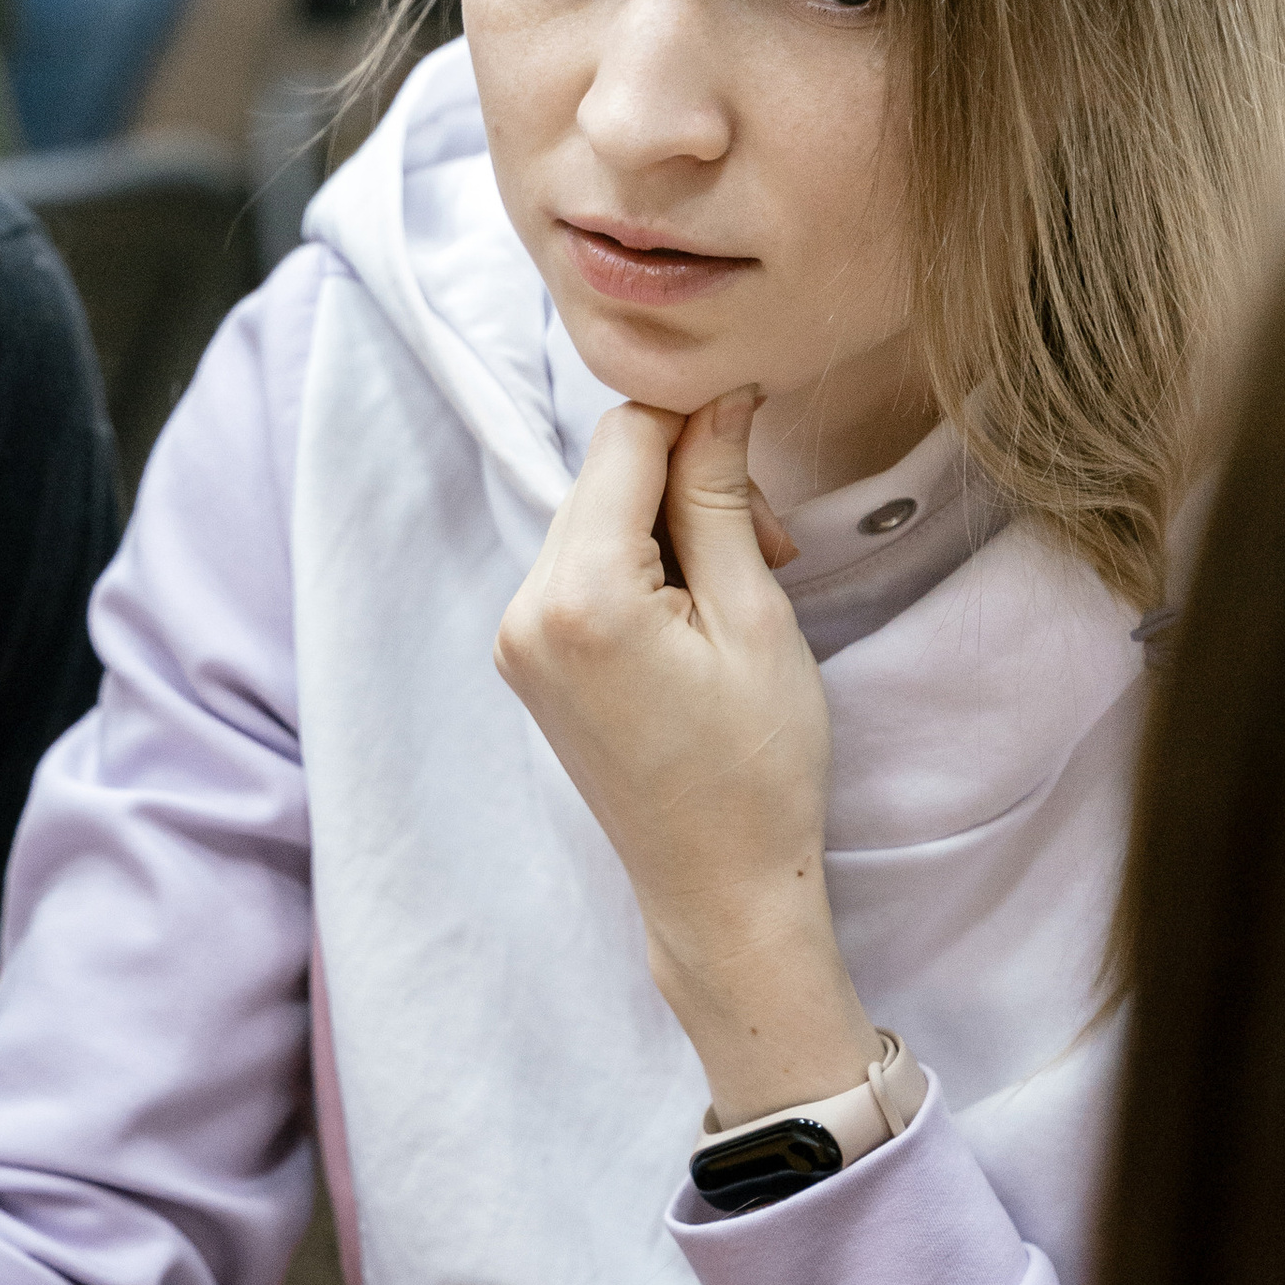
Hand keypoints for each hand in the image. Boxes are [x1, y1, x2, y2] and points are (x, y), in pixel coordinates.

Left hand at [495, 391, 878, 1121]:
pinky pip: (581, 567)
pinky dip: (641, 565)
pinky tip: (695, 613)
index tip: (761, 434)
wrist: (716, 886)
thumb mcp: (755, 617)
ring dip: (670, 525)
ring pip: (595, 516)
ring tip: (739, 588)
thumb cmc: (756, 768)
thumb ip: (721, 497)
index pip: (624, 438)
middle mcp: (524, 610)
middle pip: (605, 474)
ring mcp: (515, 638)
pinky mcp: (527, 659)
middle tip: (770, 543)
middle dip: (688, 481)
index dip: (698, 419)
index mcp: (578, 597)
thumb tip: (717, 397)